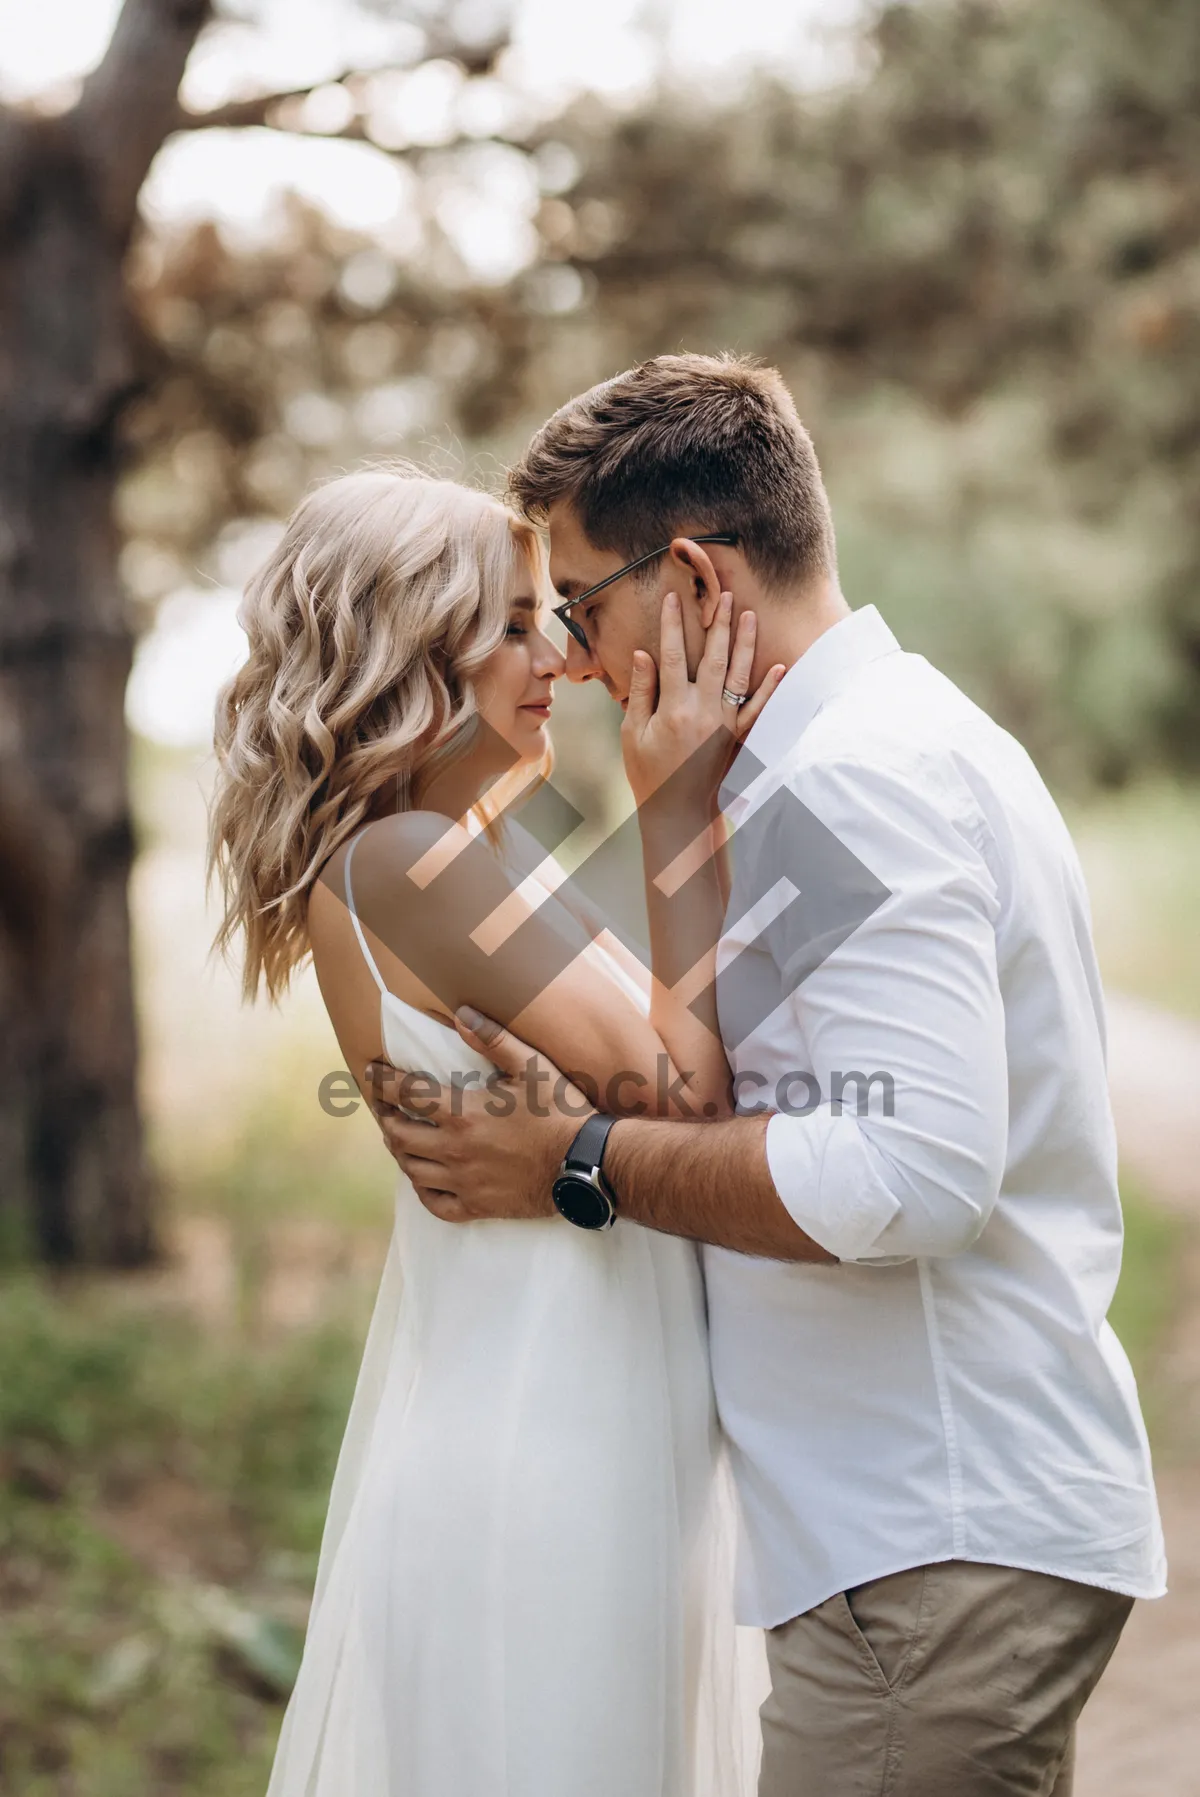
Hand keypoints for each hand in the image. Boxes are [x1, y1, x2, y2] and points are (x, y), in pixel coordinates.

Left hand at [365, 1008, 583, 1224]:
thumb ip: (494, 1039)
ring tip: (399, 1137)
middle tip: (385, 1106)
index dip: (381, 1080)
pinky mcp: (477, 1206)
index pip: (405, 1094)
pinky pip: (434, 1205)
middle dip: (385, 1116)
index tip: (369, 1070)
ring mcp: (463, 1182)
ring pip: (411, 1169)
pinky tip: (423, 1178)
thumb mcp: (532, 1066)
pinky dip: (421, 1190)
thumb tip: (461, 1014)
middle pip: (398, 1134)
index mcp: (463, 1114)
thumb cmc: (561, 1111)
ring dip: (399, 1150)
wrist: (587, 1163)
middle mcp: (454, 1150)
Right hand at [621, 548, 784, 811]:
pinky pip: (758, 708)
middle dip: (719, 622)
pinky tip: (779, 667)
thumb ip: (640, 693)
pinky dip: (770, 688)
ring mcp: (725, 723)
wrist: (680, 812)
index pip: (673, 655)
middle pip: (714, 657)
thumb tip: (644, 654)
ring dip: (746, 643)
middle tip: (725, 593)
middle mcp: (704, 710)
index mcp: (674, 707)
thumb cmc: (649, 774)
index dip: (673, 624)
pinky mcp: (739, 737)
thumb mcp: (633, 734)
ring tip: (749, 614)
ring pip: (739, 675)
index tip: (673, 597)